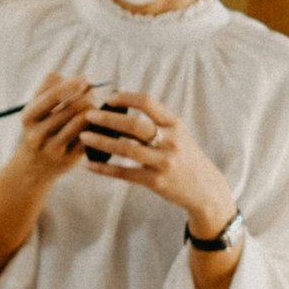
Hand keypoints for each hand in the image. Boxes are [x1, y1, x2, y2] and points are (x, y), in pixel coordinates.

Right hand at [0, 73, 99, 188]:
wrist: (33, 166)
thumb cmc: (38, 128)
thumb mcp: (35, 108)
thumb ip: (50, 87)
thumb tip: (81, 79)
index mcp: (28, 117)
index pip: (52, 97)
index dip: (72, 85)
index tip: (86, 79)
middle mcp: (37, 135)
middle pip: (70, 109)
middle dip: (86, 97)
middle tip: (92, 93)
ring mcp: (52, 150)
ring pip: (80, 123)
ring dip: (92, 111)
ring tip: (93, 106)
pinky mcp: (68, 160)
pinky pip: (87, 138)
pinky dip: (94, 127)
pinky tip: (94, 122)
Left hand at [79, 92, 237, 234]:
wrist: (205, 190)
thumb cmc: (185, 158)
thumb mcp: (178, 135)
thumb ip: (156, 124)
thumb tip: (121, 110)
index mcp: (175, 125)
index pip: (148, 103)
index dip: (126, 98)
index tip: (108, 98)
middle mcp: (171, 142)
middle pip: (134, 126)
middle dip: (108, 119)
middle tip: (88, 115)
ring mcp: (163, 163)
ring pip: (126, 149)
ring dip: (101, 142)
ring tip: (83, 136)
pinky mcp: (156, 182)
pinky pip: (124, 174)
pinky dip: (104, 169)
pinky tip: (88, 165)